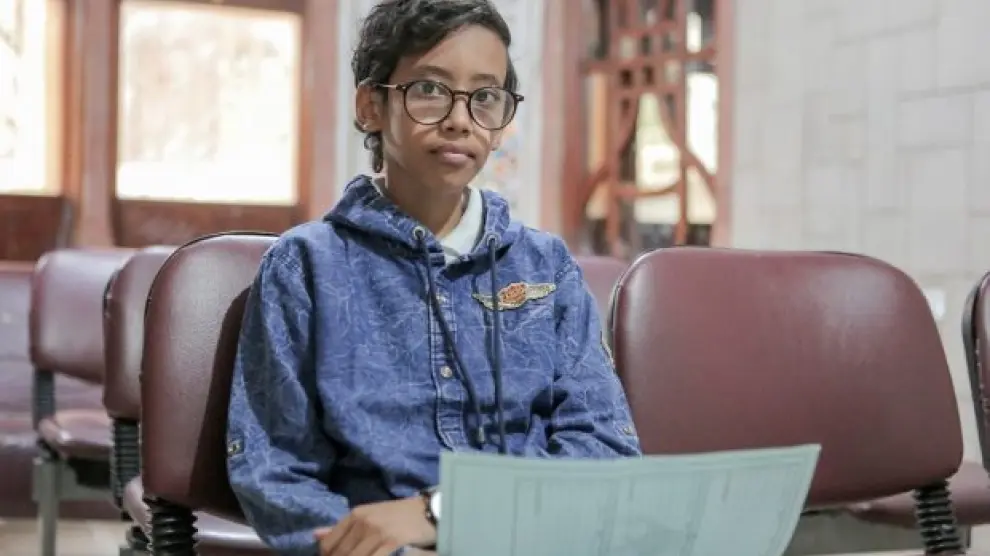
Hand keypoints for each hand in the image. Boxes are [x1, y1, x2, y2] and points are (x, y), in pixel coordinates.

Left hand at [314, 496, 434, 555]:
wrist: (429, 511)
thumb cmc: (399, 516)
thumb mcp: (369, 516)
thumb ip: (342, 528)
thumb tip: (315, 535)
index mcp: (355, 515)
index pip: (328, 544)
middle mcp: (362, 521)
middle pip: (340, 554)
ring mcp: (376, 531)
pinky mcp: (391, 540)